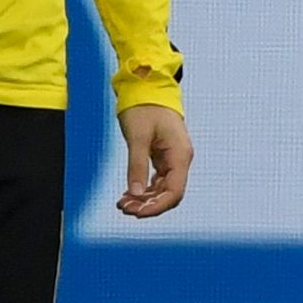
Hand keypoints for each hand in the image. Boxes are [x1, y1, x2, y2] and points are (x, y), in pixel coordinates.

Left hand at [115, 100, 191, 217]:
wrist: (148, 89)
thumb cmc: (144, 109)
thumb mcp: (137, 137)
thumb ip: (136, 165)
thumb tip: (134, 193)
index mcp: (180, 155)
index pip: (174, 192)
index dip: (156, 207)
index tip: (135, 213)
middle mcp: (180, 159)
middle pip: (169, 194)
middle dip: (148, 205)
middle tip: (123, 208)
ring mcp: (173, 159)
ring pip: (163, 189)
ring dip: (144, 199)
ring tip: (122, 203)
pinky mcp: (164, 157)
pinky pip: (157, 181)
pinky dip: (144, 190)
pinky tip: (128, 194)